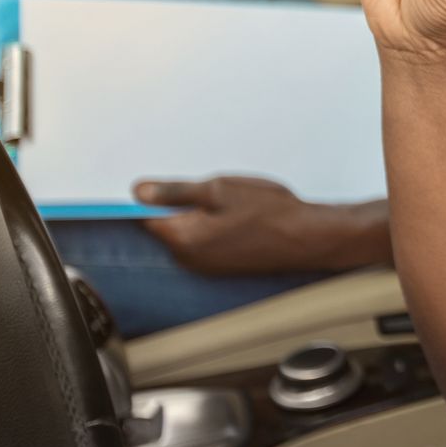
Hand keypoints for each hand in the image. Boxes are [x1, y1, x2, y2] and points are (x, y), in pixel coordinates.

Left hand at [135, 176, 382, 274]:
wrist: (307, 238)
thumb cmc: (269, 212)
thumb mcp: (220, 189)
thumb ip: (175, 192)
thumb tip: (138, 191)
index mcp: (182, 238)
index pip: (143, 216)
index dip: (150, 195)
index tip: (162, 181)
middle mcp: (188, 258)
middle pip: (165, 223)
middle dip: (177, 202)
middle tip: (209, 185)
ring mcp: (204, 265)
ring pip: (186, 231)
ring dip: (197, 213)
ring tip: (229, 200)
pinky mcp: (220, 265)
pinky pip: (202, 241)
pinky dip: (211, 225)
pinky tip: (237, 214)